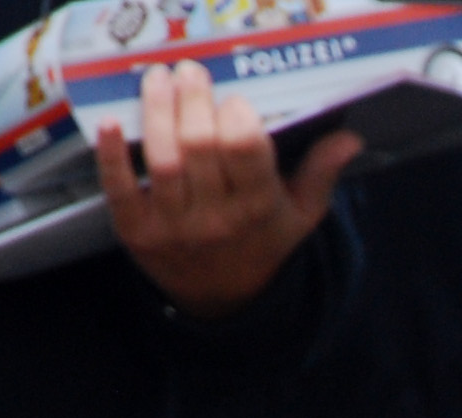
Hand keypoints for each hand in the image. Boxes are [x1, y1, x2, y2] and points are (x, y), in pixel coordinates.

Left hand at [96, 60, 359, 319]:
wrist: (224, 301)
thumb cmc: (262, 244)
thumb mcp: (301, 213)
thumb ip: (321, 172)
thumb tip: (349, 139)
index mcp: (259, 208)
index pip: (245, 150)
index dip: (236, 116)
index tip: (232, 99)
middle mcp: (217, 218)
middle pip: (199, 146)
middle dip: (193, 100)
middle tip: (189, 72)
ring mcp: (175, 226)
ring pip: (163, 160)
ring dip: (156, 112)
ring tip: (156, 80)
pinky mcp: (138, 232)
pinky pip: (121, 189)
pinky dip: (112, 155)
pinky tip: (111, 123)